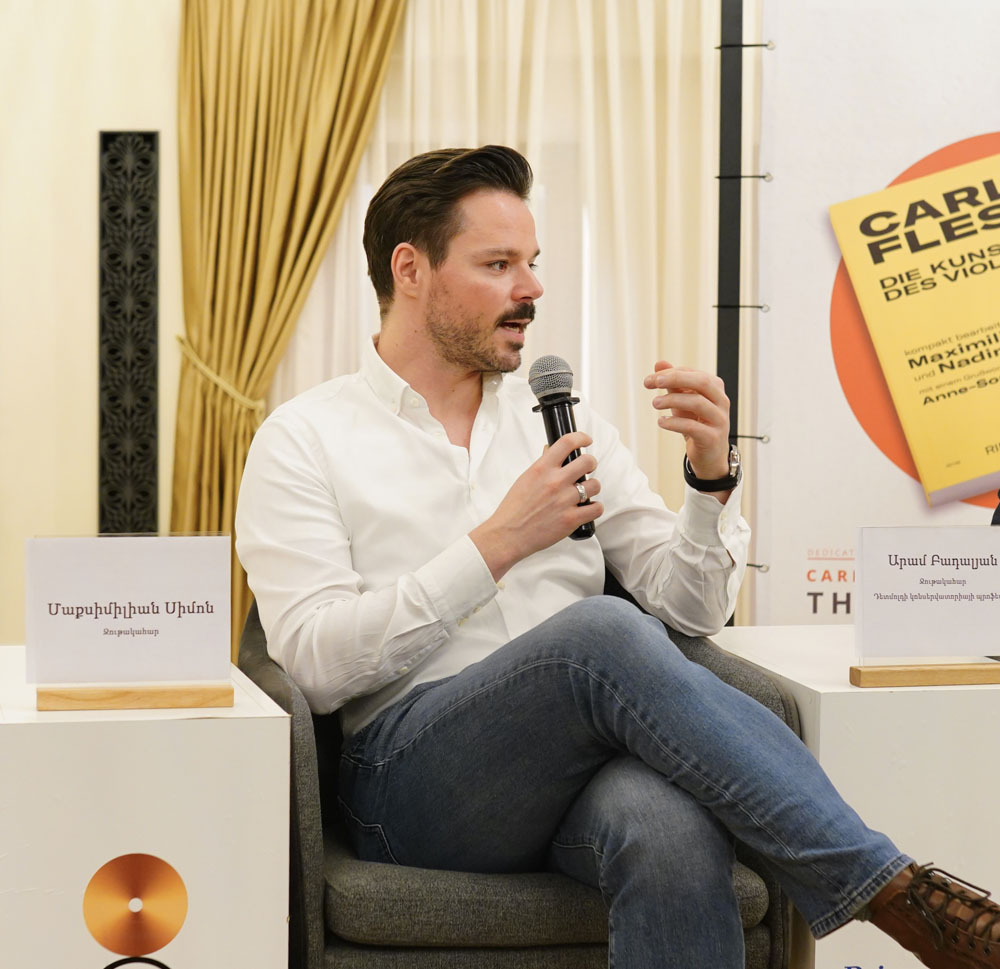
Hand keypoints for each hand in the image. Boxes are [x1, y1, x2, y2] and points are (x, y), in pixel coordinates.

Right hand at [470, 432, 602, 580]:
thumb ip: (541, 464)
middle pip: (588, 461)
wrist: (508, 535)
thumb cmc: (513, 509)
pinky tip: (587, 508)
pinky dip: (594, 508)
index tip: (586, 440)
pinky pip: (596, 508)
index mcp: (542, 469)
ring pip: (595, 485)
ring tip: (584, 492)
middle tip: (587, 469)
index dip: (581, 438)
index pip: (567, 442)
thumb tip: (550, 450)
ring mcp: (564, 500)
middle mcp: (555, 482)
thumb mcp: (525, 479)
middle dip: (591, 463)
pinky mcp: (571, 519)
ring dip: (592, 487)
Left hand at [643, 361, 731, 480]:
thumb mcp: (682, 400)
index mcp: (715, 388)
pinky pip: (692, 426)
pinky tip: (661, 421)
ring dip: (672, 400)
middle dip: (676, 379)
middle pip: (701, 382)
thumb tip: (659, 363)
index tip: (650, 379)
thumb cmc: (695, 422)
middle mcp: (721, 401)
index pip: (693, 373)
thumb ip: (673, 382)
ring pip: (697, 403)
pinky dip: (674, 422)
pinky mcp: (712, 438)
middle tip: (654, 382)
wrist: (709, 454)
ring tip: (655, 403)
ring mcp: (719, 420)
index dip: (671, 373)